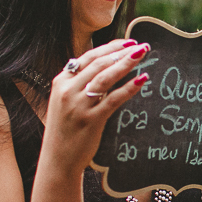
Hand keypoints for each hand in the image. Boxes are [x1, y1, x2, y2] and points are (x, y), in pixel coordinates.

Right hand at [40, 39, 150, 174]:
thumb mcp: (65, 101)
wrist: (57, 159)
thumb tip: (105, 66)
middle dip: (122, 52)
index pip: (88, 57)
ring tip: (143, 54)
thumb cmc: (65, 129)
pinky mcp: (90, 120)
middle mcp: (67, 90)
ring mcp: (78, 105)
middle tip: (142, 45)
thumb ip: (80, 84)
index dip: (110, 47)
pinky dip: (128, 87)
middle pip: (99, 63)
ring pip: (106, 77)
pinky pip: (113, 99)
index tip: (128, 42)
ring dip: (126, 63)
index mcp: (60, 82)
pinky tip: (142, 80)